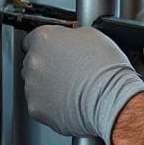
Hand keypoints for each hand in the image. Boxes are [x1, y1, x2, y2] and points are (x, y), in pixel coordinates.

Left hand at [21, 25, 143, 144]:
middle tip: (68, 71)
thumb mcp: (93, 36)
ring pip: (36, 84)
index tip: (54, 51)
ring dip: (49, 85)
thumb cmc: (106, 69)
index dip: (46, 46)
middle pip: (33, 62)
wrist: (112, 99)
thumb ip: (71, 37)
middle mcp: (33, 61)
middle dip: (47, 66)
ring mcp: (32, 86)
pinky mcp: (35, 108)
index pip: (32, 39)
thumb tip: (69, 42)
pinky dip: (51, 104)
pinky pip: (40, 104)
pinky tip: (69, 101)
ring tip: (72, 88)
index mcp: (44, 38)